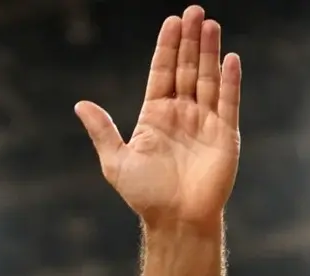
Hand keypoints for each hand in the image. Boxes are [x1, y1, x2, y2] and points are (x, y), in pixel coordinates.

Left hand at [76, 6, 240, 231]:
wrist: (175, 220)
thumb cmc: (145, 195)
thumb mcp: (116, 161)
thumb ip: (102, 130)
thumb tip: (80, 104)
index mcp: (155, 115)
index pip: (162, 72)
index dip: (167, 47)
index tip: (171, 22)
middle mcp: (181, 114)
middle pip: (187, 68)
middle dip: (190, 40)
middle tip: (194, 10)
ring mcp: (204, 122)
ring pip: (207, 78)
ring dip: (210, 52)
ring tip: (210, 24)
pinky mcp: (225, 134)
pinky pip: (228, 102)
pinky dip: (229, 81)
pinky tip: (230, 59)